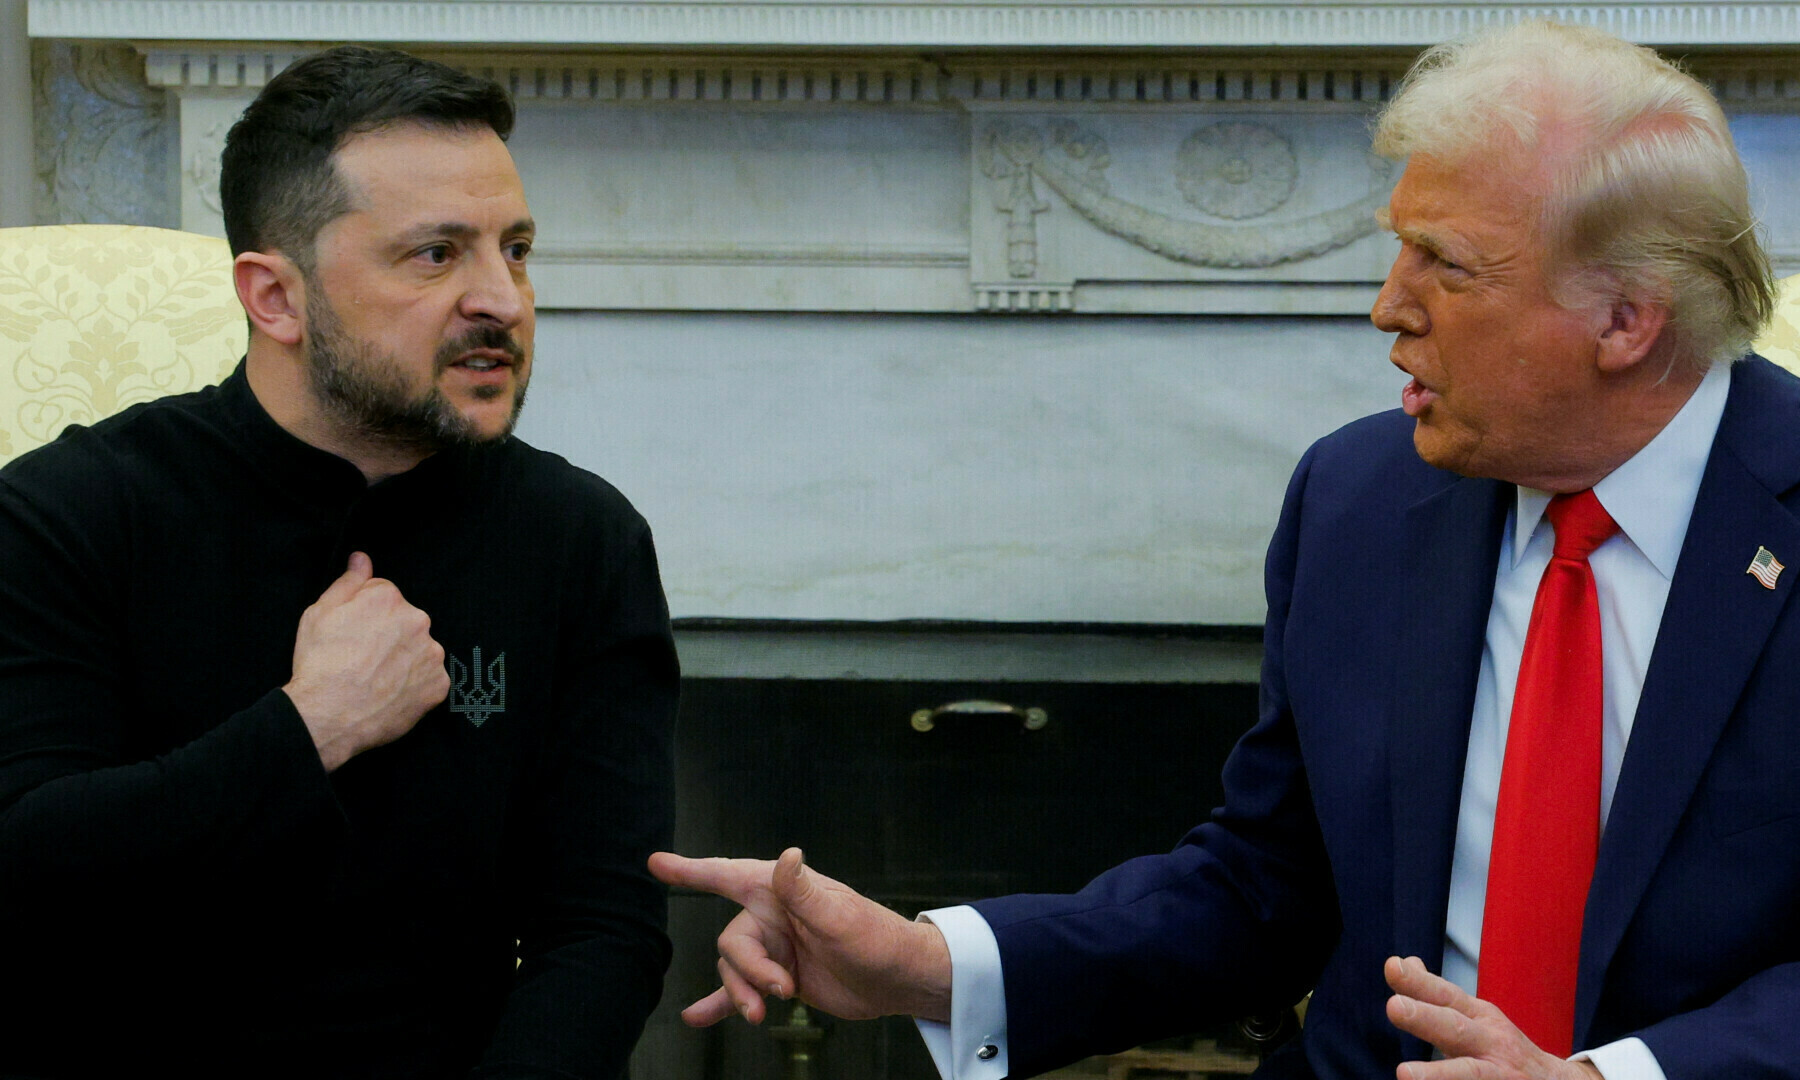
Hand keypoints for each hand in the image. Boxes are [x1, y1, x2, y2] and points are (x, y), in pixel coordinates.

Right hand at [284, 552, 449, 771]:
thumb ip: (348, 582)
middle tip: (362, 659)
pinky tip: (389, 694)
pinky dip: (413, 686)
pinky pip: (429, 680)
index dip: (364, 615)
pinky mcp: (438, 685)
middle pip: (405, 621)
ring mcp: (431, 654)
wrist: (327, 716)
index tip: (352, 635)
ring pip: (419, 650)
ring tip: (375, 679)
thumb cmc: (320, 664)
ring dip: (404, 660)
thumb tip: (362, 558)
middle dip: (388, 635)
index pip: (384, 596)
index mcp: (388, 598)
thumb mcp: (320, 613)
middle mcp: (417, 620)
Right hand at [649, 847, 952, 1025]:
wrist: (898, 981)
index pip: (728, 874)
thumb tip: (788, 856)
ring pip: (734, 971)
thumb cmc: (878, 939)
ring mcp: (775, 948)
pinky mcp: (779, 978)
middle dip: (747, 972)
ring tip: (763, 1013)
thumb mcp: (840, 918)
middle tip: (781, 990)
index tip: (656, 863)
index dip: (691, 869)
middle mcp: (773, 916)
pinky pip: (740, 991)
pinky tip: (695, 1018)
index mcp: (782, 891)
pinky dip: (719, 1004)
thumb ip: (805, 892)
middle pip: (731, 943)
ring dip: (742, 994)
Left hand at [1385, 956, 1601, 1079]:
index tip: (1392, 966)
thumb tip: (1403, 963)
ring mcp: (1500, 1074)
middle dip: (1425, 1018)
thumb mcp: (1475, 1016)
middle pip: (1456, 1029)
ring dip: (1438, 1075)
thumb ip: (1437, 995)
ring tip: (1403, 1074)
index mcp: (1479, 1019)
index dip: (1420, 983)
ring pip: (1470, 1074)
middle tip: (1393, 1007)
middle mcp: (1491, 1044)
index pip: (1446, 995)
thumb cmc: (1501, 1048)